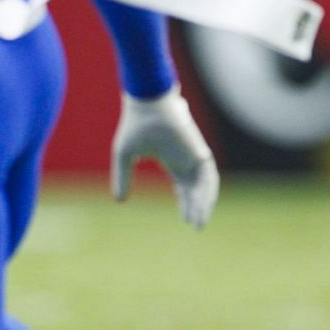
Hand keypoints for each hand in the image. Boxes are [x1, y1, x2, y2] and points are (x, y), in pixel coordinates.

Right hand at [112, 85, 219, 227]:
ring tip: (199, 222)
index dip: (185, 203)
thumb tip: (120, 201)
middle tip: (196, 227)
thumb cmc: (136, 125)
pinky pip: (208, 175)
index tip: (186, 220)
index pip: (184, 187)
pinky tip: (204, 205)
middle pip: (196, 189)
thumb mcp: (124, 156)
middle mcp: (187, 159)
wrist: (146, 103)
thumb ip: (123, 178)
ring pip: (205, 185)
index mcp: (173, 160)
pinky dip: (207, 190)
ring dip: (203, 203)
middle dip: (196, 208)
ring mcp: (194, 154)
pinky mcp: (199, 150)